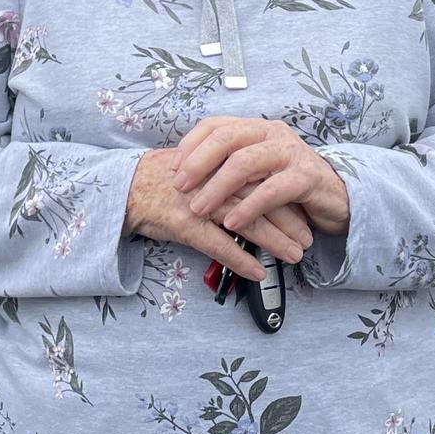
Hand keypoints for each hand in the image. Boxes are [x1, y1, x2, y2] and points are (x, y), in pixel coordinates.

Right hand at [123, 148, 314, 280]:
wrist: (126, 188)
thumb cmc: (165, 179)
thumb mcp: (199, 166)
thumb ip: (228, 172)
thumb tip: (259, 187)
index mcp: (220, 161)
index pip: (262, 176)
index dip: (285, 195)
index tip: (304, 210)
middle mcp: (213, 179)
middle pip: (261, 198)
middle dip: (288, 220)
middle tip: (307, 238)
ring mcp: (199, 202)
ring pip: (246, 222)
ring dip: (274, 242)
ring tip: (293, 256)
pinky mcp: (185, 224)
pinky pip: (219, 245)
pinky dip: (240, 259)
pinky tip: (257, 272)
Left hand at [172, 116, 349, 236]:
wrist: (337, 197)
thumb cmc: (288, 184)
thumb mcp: (256, 170)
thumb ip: (229, 166)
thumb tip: (184, 175)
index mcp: (256, 128)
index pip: (215, 125)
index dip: (190, 144)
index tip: (171, 167)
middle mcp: (272, 133)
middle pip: (226, 138)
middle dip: (197, 163)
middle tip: (179, 187)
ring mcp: (291, 152)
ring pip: (245, 162)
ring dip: (217, 187)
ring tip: (198, 209)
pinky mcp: (307, 176)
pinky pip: (271, 190)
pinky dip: (248, 208)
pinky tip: (232, 223)